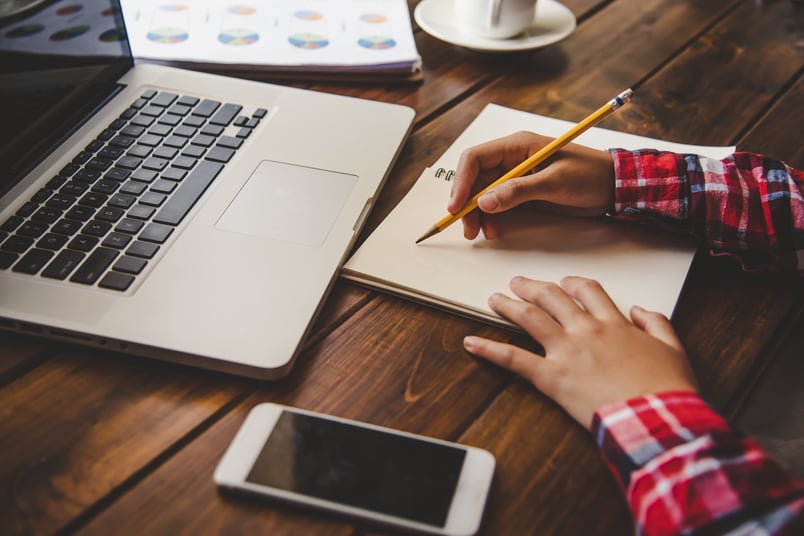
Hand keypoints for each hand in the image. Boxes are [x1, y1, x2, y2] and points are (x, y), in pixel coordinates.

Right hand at [448, 131, 615, 239]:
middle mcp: (512, 159)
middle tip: (467, 228)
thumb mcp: (555, 182)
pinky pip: (498, 204)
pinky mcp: (522, 193)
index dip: (461, 182)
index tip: (457, 207)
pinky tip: (495, 230)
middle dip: (467, 203)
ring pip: (483, 194)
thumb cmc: (590, 175)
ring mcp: (516, 177)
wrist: (614, 186)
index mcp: (518, 146)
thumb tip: (486, 202)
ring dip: (477, 214)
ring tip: (481, 233)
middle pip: (475, 179)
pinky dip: (492, 218)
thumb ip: (519, 191)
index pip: (476, 159)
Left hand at [463, 276, 697, 428]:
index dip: (572, 284)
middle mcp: (585, 330)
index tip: (563, 283)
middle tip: (517, 283)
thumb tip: (641, 310)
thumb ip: (657, 323)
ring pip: (529, 319)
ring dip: (509, 306)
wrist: (657, 417)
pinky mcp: (551, 377)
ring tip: (494, 299)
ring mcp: (566, 352)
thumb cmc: (667, 388)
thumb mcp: (673, 349)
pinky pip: (513, 359)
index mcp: (614, 323)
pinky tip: (470, 343)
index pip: (588, 291)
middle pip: (552, 298)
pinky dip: (489, 349)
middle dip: (532, 288)